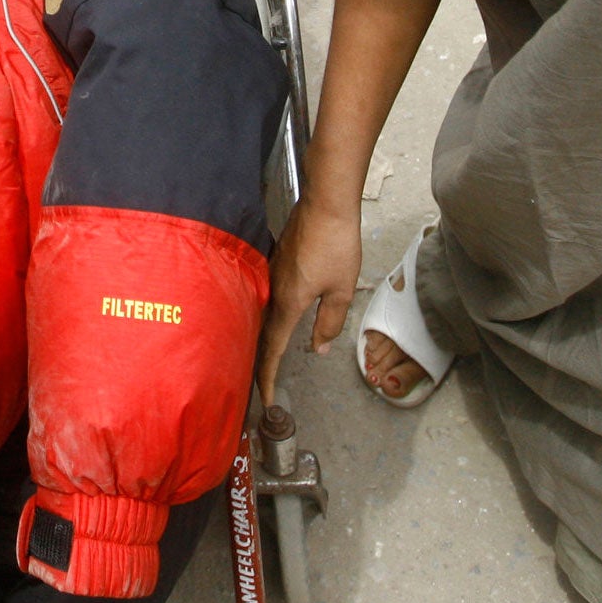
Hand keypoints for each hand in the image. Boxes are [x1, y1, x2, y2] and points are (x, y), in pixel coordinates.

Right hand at [257, 191, 360, 404]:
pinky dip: (265, 315)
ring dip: (261, 339)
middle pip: (260, 334)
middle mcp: (272, 290)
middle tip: (262, 386)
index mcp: (288, 302)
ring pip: (260, 314)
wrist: (326, 202)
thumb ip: (329, 322)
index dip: (268, 376)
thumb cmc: (336, 245)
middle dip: (260, 363)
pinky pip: (264, 296)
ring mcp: (270, 272)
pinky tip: (272, 318)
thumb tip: (318, 349)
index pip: (272, 348)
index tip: (267, 400)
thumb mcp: (342, 290)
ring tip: (264, 358)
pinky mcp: (274, 260)